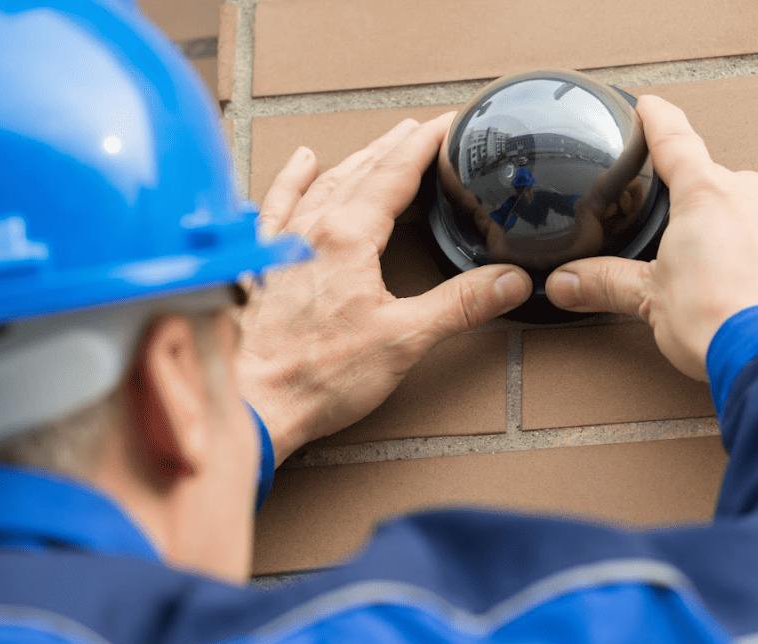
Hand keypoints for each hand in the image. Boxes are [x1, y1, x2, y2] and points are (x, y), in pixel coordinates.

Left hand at [236, 114, 532, 464]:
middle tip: (423, 131)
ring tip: (379, 144)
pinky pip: (276, 206)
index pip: (396, 173)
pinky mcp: (260, 267)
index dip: (426, 144)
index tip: (449, 125)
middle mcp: (312, 230)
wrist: (248, 404)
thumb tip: (509, 282)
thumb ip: (460, 306)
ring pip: (323, 184)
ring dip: (355, 159)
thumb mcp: (404, 340)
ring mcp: (282, 245)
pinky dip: (291, 181)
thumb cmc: (314, 376)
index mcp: (348, 236)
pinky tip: (299, 165)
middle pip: (361, 171)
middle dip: (397, 147)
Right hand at [544, 95, 757, 381]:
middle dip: (711, 219)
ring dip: (752, 244)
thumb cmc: (718, 321)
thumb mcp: (649, 300)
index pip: (674, 142)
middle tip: (696, 262)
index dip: (658, 121)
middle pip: (724, 191)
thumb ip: (606, 283)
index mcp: (706, 194)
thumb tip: (564, 283)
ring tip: (736, 291)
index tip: (651, 106)